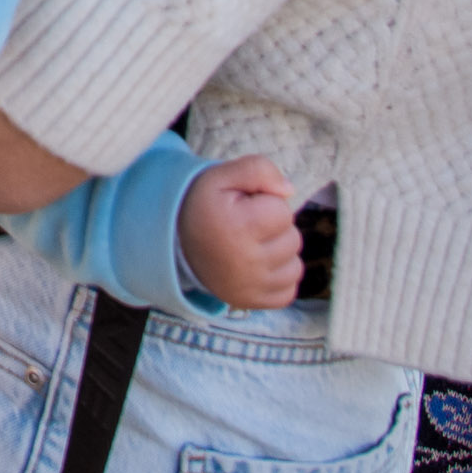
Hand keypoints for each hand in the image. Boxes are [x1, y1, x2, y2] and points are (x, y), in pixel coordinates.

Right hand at [177, 157, 301, 311]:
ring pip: (295, 265)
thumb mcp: (221, 176)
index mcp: (238, 227)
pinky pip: (290, 289)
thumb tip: (289, 191)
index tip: (244, 207)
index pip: (283, 211)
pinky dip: (279, 278)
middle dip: (274, 229)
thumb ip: (258, 169)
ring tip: (252, 246)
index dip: (266, 203)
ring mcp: (251, 287)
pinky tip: (257, 267)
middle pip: (292, 239)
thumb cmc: (205, 207)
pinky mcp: (254, 303)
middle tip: (247, 227)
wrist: (176, 244)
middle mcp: (246, 261)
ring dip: (279, 254)